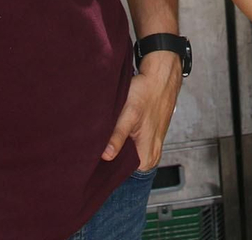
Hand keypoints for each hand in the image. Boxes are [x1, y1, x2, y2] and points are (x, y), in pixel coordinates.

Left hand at [102, 52, 181, 169]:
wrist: (161, 76)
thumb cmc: (147, 92)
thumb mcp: (129, 114)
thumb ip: (117, 136)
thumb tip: (106, 156)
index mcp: (146, 157)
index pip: (121, 175)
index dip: (104, 168)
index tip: (90, 161)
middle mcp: (151, 156)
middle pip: (123, 166)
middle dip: (108, 157)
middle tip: (92, 147)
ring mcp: (150, 147)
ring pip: (126, 155)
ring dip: (114, 147)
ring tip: (103, 137)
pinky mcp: (148, 137)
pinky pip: (131, 146)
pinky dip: (121, 140)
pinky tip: (113, 130)